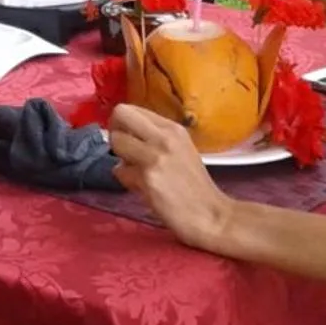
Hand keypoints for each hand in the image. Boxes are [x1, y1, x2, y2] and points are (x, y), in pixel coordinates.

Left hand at [108, 104, 235, 250]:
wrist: (211, 215)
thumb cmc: (194, 186)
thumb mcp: (181, 150)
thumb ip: (155, 139)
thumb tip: (124, 134)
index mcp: (173, 129)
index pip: (132, 109)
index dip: (122, 124)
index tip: (128, 139)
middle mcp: (164, 137)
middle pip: (120, 114)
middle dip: (114, 131)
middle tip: (123, 150)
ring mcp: (155, 156)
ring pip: (115, 141)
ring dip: (120, 158)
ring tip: (136, 172)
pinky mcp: (147, 178)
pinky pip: (119, 171)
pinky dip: (127, 180)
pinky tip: (144, 189)